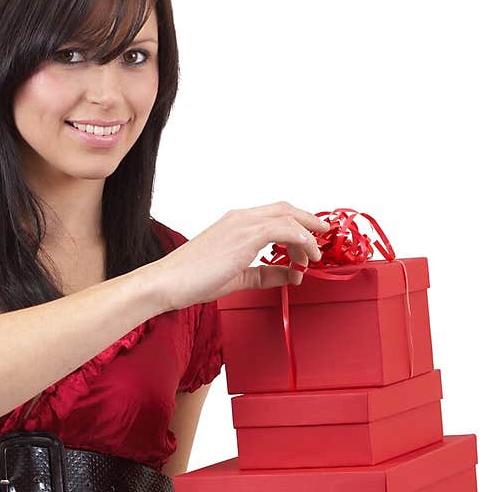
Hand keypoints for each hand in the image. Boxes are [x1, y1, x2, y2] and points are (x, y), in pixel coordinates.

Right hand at [151, 202, 329, 309]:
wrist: (168, 282)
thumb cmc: (192, 280)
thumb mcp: (238, 278)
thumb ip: (266, 275)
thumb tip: (292, 275)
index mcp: (235, 223)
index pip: (275, 215)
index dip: (298, 224)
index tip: (311, 239)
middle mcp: (240, 218)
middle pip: (286, 209)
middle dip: (310, 221)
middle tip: (324, 235)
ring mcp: (242, 224)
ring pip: (288, 217)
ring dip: (307, 235)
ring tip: (315, 255)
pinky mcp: (245, 236)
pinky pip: (284, 230)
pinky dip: (300, 241)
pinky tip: (305, 257)